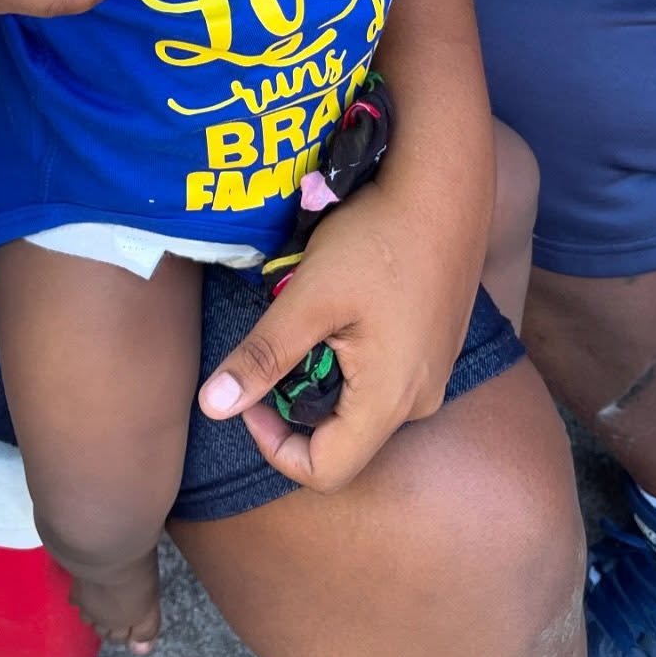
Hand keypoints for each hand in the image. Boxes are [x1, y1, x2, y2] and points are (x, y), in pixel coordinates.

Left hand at [197, 180, 474, 493]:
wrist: (444, 186)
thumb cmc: (379, 237)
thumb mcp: (309, 297)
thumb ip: (263, 355)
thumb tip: (211, 407)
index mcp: (390, 399)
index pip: (324, 471)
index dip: (273, 445)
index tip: (251, 394)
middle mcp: (420, 399)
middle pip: (343, 440)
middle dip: (296, 406)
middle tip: (273, 349)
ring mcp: (434, 373)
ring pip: (362, 405)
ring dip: (322, 377)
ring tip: (306, 320)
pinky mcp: (436, 346)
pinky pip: (385, 376)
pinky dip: (350, 358)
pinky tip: (340, 307)